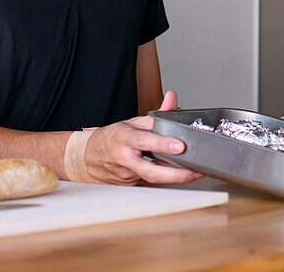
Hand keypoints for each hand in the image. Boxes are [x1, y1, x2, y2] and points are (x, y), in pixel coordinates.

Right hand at [82, 90, 203, 184]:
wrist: (87, 158)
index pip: (144, 141)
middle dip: (176, 175)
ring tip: (196, 172)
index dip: (162, 144)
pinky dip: (165, 178)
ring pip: (153, 179)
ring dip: (175, 177)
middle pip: (150, 171)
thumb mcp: (132, 122)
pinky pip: (150, 182)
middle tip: (196, 171)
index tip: (180, 146)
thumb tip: (172, 98)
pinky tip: (179, 174)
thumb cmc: (112, 138)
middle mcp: (124, 159)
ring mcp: (126, 176)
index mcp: (123, 138)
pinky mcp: (130, 185)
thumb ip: (156, 114)